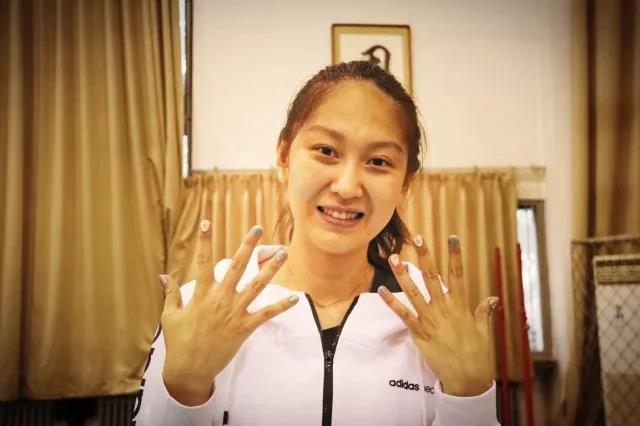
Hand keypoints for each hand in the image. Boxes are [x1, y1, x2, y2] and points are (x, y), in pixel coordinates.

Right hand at [159, 220, 297, 404]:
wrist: (189, 369)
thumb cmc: (178, 342)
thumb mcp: (170, 316)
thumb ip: (170, 293)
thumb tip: (163, 276)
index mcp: (201, 294)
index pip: (203, 262)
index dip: (205, 241)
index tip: (207, 222)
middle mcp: (220, 299)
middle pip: (237, 266)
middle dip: (248, 246)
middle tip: (258, 229)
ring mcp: (234, 313)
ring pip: (256, 285)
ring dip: (271, 268)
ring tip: (284, 253)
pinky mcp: (244, 327)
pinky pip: (266, 314)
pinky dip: (281, 306)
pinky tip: (295, 297)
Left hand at [377, 235, 497, 396]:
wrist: (467, 377)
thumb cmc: (476, 353)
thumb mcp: (483, 330)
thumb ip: (484, 312)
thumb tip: (492, 299)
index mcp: (460, 305)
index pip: (457, 274)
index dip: (455, 255)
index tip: (452, 238)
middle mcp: (444, 308)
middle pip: (432, 277)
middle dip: (424, 256)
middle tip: (417, 238)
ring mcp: (430, 319)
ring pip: (413, 292)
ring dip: (402, 274)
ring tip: (393, 258)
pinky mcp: (419, 332)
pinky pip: (402, 314)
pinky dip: (391, 303)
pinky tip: (381, 291)